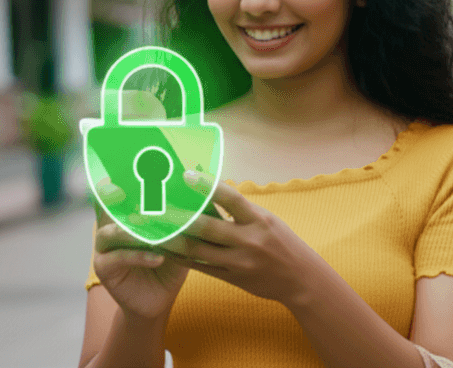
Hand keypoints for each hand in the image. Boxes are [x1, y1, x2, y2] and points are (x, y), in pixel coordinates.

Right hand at [91, 178, 189, 320]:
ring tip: (156, 232)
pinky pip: (119, 257)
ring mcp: (103, 246)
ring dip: (135, 230)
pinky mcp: (104, 267)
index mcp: (127, 210)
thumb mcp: (183, 234)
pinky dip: (140, 256)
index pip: (122, 186)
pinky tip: (159, 257)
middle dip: (123, 196)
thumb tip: (209, 185)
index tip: (143, 164)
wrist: (159, 297)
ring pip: (112, 231)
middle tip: (141, 192)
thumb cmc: (173, 261)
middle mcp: (110, 223)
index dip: (127, 174)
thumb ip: (190, 212)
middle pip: (109, 204)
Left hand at [155, 170, 320, 305]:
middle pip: (207, 227)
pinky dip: (180, 257)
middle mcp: (248, 241)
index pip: (231, 198)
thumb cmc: (281, 242)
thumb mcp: (266, 220)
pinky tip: (164, 249)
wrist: (299, 278)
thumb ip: (240, 209)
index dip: (207, 186)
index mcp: (258, 220)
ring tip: (152, 228)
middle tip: (156, 206)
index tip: (186, 174)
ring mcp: (238, 262)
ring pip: (197, 250)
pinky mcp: (231, 278)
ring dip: (172, 239)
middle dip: (179, 217)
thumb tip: (211, 188)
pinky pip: (200, 267)